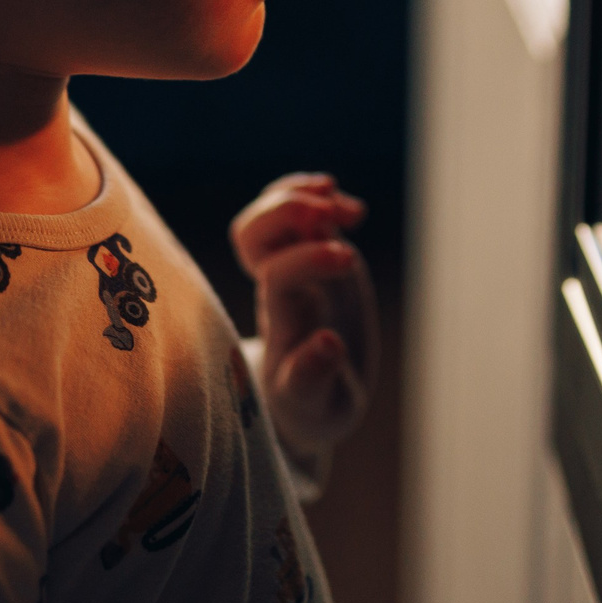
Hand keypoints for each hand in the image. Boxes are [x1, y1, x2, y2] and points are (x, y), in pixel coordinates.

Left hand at [231, 173, 376, 457]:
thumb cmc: (311, 407)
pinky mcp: (310, 258)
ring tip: (349, 208)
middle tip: (334, 215)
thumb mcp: (320, 406)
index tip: (348, 259)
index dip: (306, 259)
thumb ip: (317, 378)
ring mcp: (292, 268)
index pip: (277, 277)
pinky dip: (309, 195)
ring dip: (301, 196)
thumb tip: (329, 343)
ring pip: (267, 218)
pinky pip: (291, 215)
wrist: (309, 400)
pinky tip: (340, 199)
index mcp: (283, 324)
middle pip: (252, 235)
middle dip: (290, 212)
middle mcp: (278, 289)